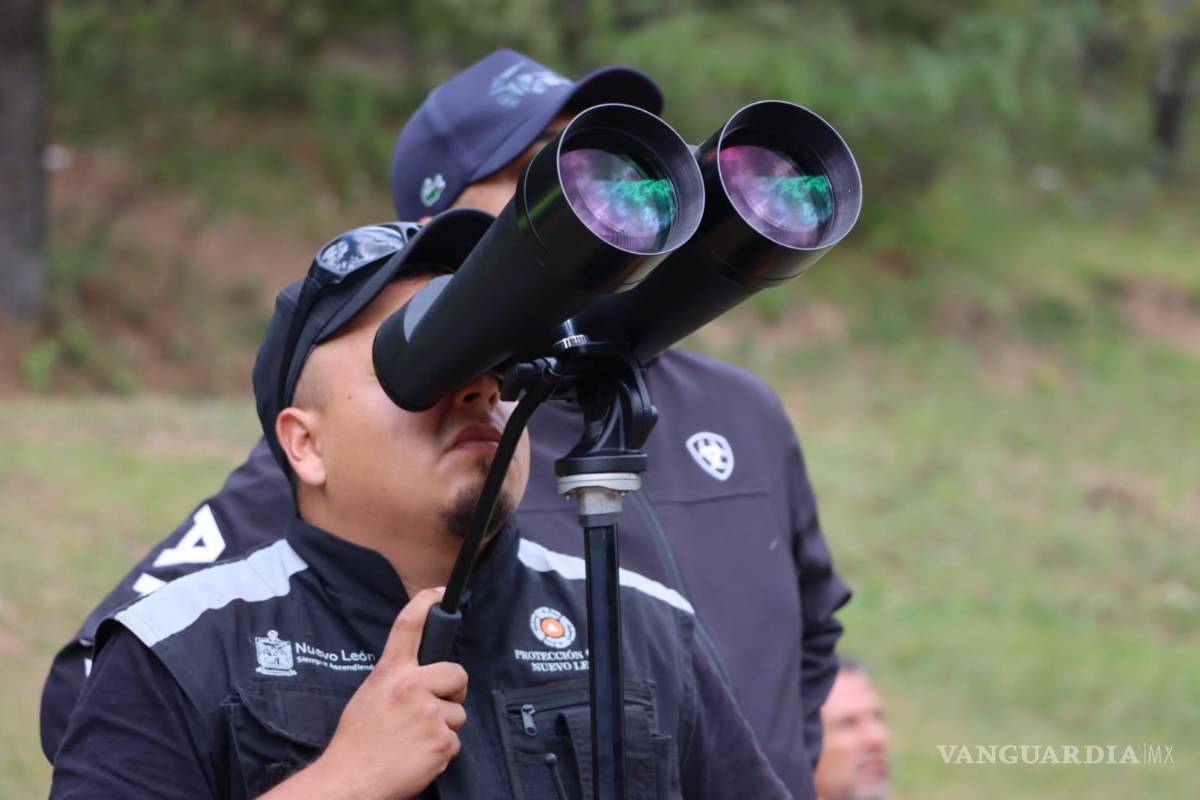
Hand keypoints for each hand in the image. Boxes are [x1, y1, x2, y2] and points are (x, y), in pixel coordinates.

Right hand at [262, 587, 468, 799]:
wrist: (350, 782)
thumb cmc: (356, 742)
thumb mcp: (370, 696)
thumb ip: (396, 680)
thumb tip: (421, 676)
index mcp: (390, 674)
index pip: (408, 627)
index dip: (426, 603)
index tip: (440, 592)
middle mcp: (411, 689)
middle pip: (456, 671)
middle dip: (454, 689)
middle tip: (437, 706)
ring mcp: (429, 715)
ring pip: (458, 712)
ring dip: (444, 726)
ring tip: (415, 739)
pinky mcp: (441, 741)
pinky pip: (455, 740)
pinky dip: (441, 750)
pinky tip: (419, 756)